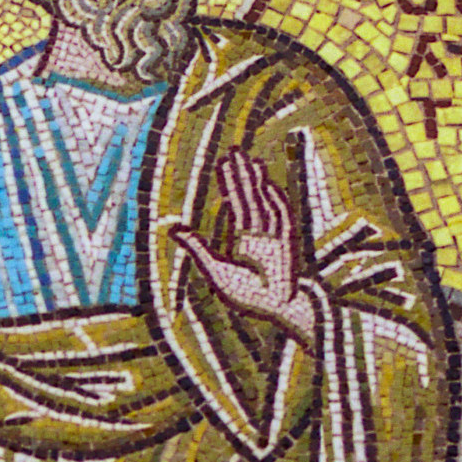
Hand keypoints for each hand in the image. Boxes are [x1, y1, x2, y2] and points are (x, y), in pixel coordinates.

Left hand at [167, 147, 316, 341]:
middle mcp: (260, 235)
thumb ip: (197, 249)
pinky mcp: (288, 243)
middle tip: (234, 151)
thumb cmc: (248, 296)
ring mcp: (275, 237)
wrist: (276, 310)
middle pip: (250, 198)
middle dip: (242, 175)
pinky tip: (267, 185)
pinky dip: (275, 201)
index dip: (230, 184)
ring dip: (257, 182)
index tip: (223, 164)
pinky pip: (282, 217)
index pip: (236, 205)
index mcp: (244, 241)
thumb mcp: (215, 270)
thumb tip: (173, 229)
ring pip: (263, 202)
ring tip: (249, 160)